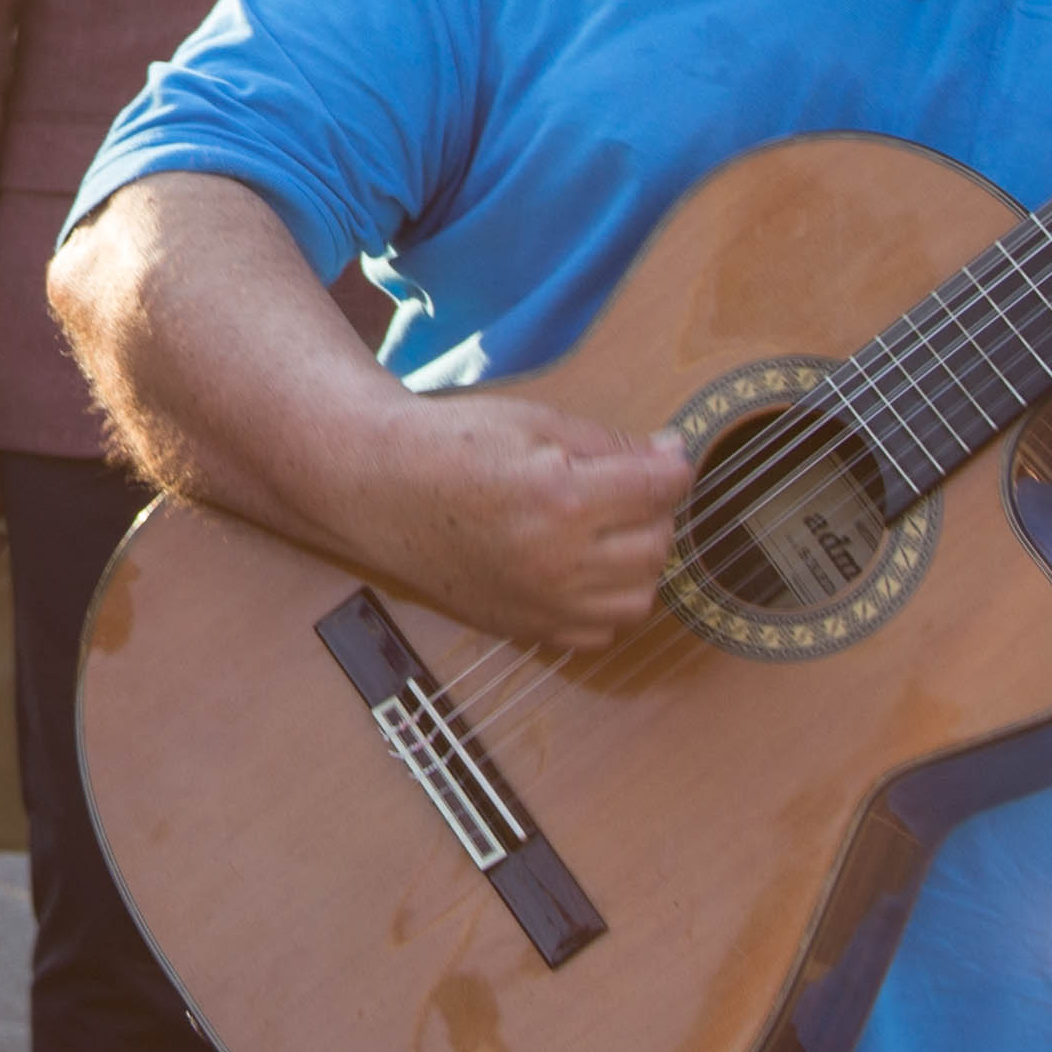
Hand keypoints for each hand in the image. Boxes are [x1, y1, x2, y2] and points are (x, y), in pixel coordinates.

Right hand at [351, 387, 695, 655]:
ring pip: (640, 596)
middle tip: (627, 487)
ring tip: (607, 529)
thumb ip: (609, 444)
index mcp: (563, 499)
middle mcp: (558, 561)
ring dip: (638, 560)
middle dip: (655, 512)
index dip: (672, 466)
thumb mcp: (535, 421)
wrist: (379, 489)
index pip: (661, 490)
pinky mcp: (525, 627)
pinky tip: (582, 567)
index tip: (665, 456)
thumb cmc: (451, 444)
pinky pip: (601, 631)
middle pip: (658, 545)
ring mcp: (542, 602)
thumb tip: (669, 459)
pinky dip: (606, 601)